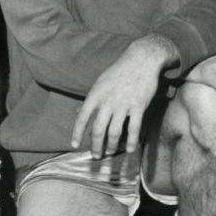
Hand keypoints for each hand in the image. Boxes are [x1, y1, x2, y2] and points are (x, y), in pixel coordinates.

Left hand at [70, 35, 175, 156]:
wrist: (142, 59)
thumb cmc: (120, 70)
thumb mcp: (101, 81)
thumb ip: (94, 98)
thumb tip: (81, 113)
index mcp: (96, 94)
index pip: (82, 117)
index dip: (77, 133)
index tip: (74, 145)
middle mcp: (108, 101)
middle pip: (98, 130)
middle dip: (96, 146)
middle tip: (96, 155)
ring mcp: (123, 104)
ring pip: (114, 132)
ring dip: (111, 146)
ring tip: (111, 152)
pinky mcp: (138, 106)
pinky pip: (134, 128)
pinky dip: (132, 141)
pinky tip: (130, 150)